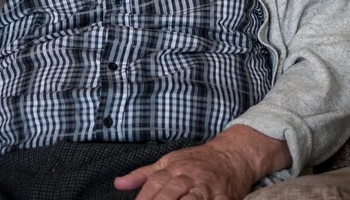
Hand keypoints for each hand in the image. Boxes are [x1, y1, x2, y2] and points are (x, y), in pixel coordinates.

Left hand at [114, 126, 290, 199]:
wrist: (231, 154)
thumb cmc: (196, 160)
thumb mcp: (168, 162)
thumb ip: (143, 175)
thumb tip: (118, 184)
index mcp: (174, 167)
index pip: (154, 183)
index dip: (143, 198)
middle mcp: (190, 176)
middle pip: (171, 191)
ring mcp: (207, 187)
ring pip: (192, 199)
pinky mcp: (225, 196)